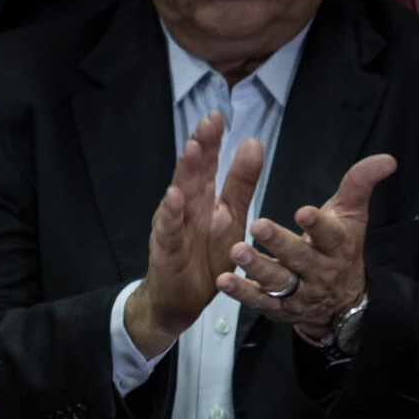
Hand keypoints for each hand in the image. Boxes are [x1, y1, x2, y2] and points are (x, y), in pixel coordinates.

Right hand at [123, 118, 258, 358]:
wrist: (180, 302)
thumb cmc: (203, 258)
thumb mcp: (230, 219)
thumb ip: (240, 183)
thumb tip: (253, 143)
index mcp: (203, 199)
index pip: (207, 164)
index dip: (212, 141)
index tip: (218, 116)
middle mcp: (185, 208)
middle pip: (192, 173)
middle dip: (200, 147)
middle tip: (208, 122)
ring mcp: (173, 228)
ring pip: (178, 196)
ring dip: (185, 173)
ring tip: (193, 148)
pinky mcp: (166, 252)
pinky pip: (167, 232)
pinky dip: (169, 216)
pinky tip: (173, 198)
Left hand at [218, 153, 396, 344]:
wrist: (341, 302)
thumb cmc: (340, 248)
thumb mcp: (352, 215)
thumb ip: (361, 184)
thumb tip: (387, 159)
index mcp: (338, 246)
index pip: (330, 235)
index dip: (318, 225)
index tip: (303, 212)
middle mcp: (320, 271)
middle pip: (300, 257)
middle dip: (280, 242)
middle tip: (258, 225)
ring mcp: (300, 293)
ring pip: (279, 281)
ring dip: (257, 268)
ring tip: (237, 252)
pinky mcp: (281, 309)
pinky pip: (261, 302)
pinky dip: (242, 294)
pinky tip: (224, 280)